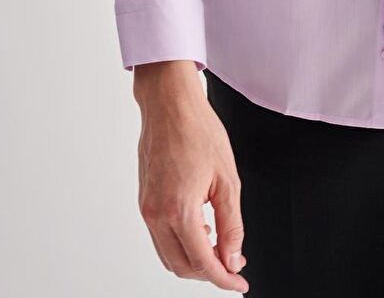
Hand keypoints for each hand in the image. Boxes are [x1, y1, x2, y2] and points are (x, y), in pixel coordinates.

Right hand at [133, 61, 249, 291]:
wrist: (169, 103)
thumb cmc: (198, 130)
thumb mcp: (227, 178)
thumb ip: (232, 224)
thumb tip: (233, 258)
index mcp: (179, 209)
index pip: (203, 263)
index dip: (224, 279)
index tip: (239, 283)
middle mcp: (156, 214)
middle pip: (182, 267)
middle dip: (209, 272)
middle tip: (233, 264)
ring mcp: (146, 208)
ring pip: (168, 256)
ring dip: (193, 260)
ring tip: (219, 247)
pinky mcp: (143, 201)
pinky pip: (160, 237)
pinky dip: (180, 243)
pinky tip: (201, 229)